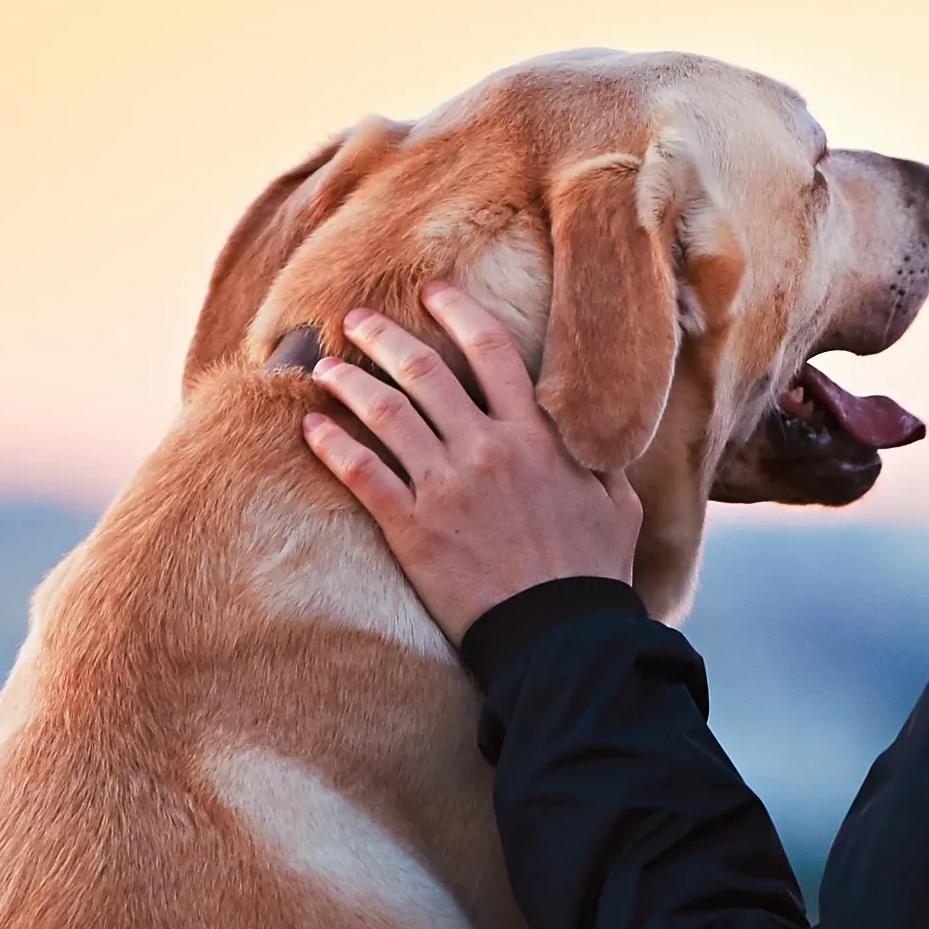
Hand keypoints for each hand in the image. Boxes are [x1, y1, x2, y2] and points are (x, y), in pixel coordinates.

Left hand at [302, 286, 645, 640]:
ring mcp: (445, 487)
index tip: (431, 292)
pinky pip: (362, 474)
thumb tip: (597, 433)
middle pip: (424, 370)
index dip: (457, 312)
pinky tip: (311, 426)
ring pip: (385, 413)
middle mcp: (486, 448)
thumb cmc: (592, 573)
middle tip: (356, 317)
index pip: (490, 349)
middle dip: (384, 335)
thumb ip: (599, 457)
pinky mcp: (412, 529)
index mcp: (537, 435)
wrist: (560, 636)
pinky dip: (332, 445)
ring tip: (323, 364)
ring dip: (349, 381)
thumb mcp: (617, 503)